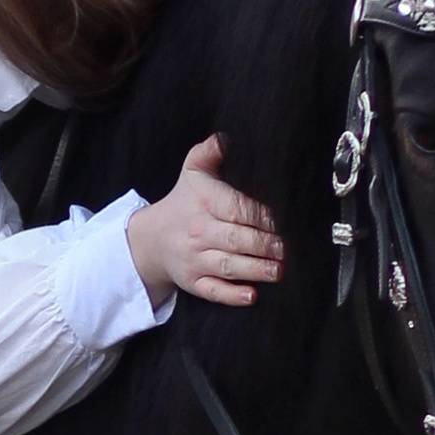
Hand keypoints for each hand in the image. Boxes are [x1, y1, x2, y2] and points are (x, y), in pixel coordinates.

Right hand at [127, 136, 285, 308]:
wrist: (150, 240)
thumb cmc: (181, 203)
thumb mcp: (192, 172)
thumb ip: (209, 152)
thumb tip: (224, 138)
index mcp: (203, 202)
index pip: (235, 209)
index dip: (260, 216)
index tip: (279, 222)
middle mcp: (199, 232)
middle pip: (235, 239)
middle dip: (263, 245)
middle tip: (284, 249)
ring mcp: (196, 260)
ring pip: (228, 266)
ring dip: (255, 269)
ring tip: (277, 271)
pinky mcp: (194, 282)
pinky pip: (213, 291)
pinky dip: (232, 295)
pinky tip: (251, 295)